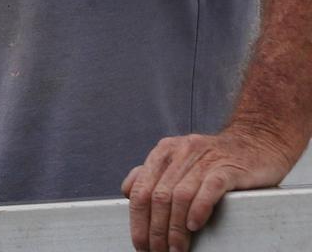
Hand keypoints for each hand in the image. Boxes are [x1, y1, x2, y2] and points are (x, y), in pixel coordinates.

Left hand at [121, 126, 293, 251]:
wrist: (256, 142)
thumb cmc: (215, 158)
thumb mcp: (180, 160)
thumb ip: (153, 172)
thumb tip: (128, 190)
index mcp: (165, 150)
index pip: (141, 188)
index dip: (137, 220)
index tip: (140, 244)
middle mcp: (182, 151)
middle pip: (159, 196)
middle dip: (155, 230)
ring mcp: (205, 158)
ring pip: (180, 196)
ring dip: (175, 229)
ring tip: (176, 250)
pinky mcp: (228, 168)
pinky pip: (208, 189)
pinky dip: (198, 209)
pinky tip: (194, 226)